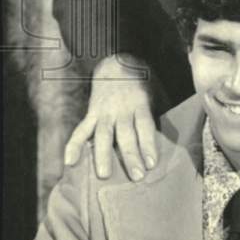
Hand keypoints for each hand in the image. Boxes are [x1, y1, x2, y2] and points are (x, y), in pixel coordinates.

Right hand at [64, 54, 163, 180]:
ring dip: (103, 155)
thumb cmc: (141, 82)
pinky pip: (80, 130)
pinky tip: (70, 162)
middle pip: (126, 135)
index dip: (148, 145)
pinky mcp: (91, 113)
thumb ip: (158, 112)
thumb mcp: (155, 91)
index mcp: (140, 104)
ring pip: (103, 135)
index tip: (151, 163)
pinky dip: (73, 145)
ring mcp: (104, 112)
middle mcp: (121, 109)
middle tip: (137, 176)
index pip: (145, 127)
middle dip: (131, 156)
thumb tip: (170, 138)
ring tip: (104, 175)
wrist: (116, 62)